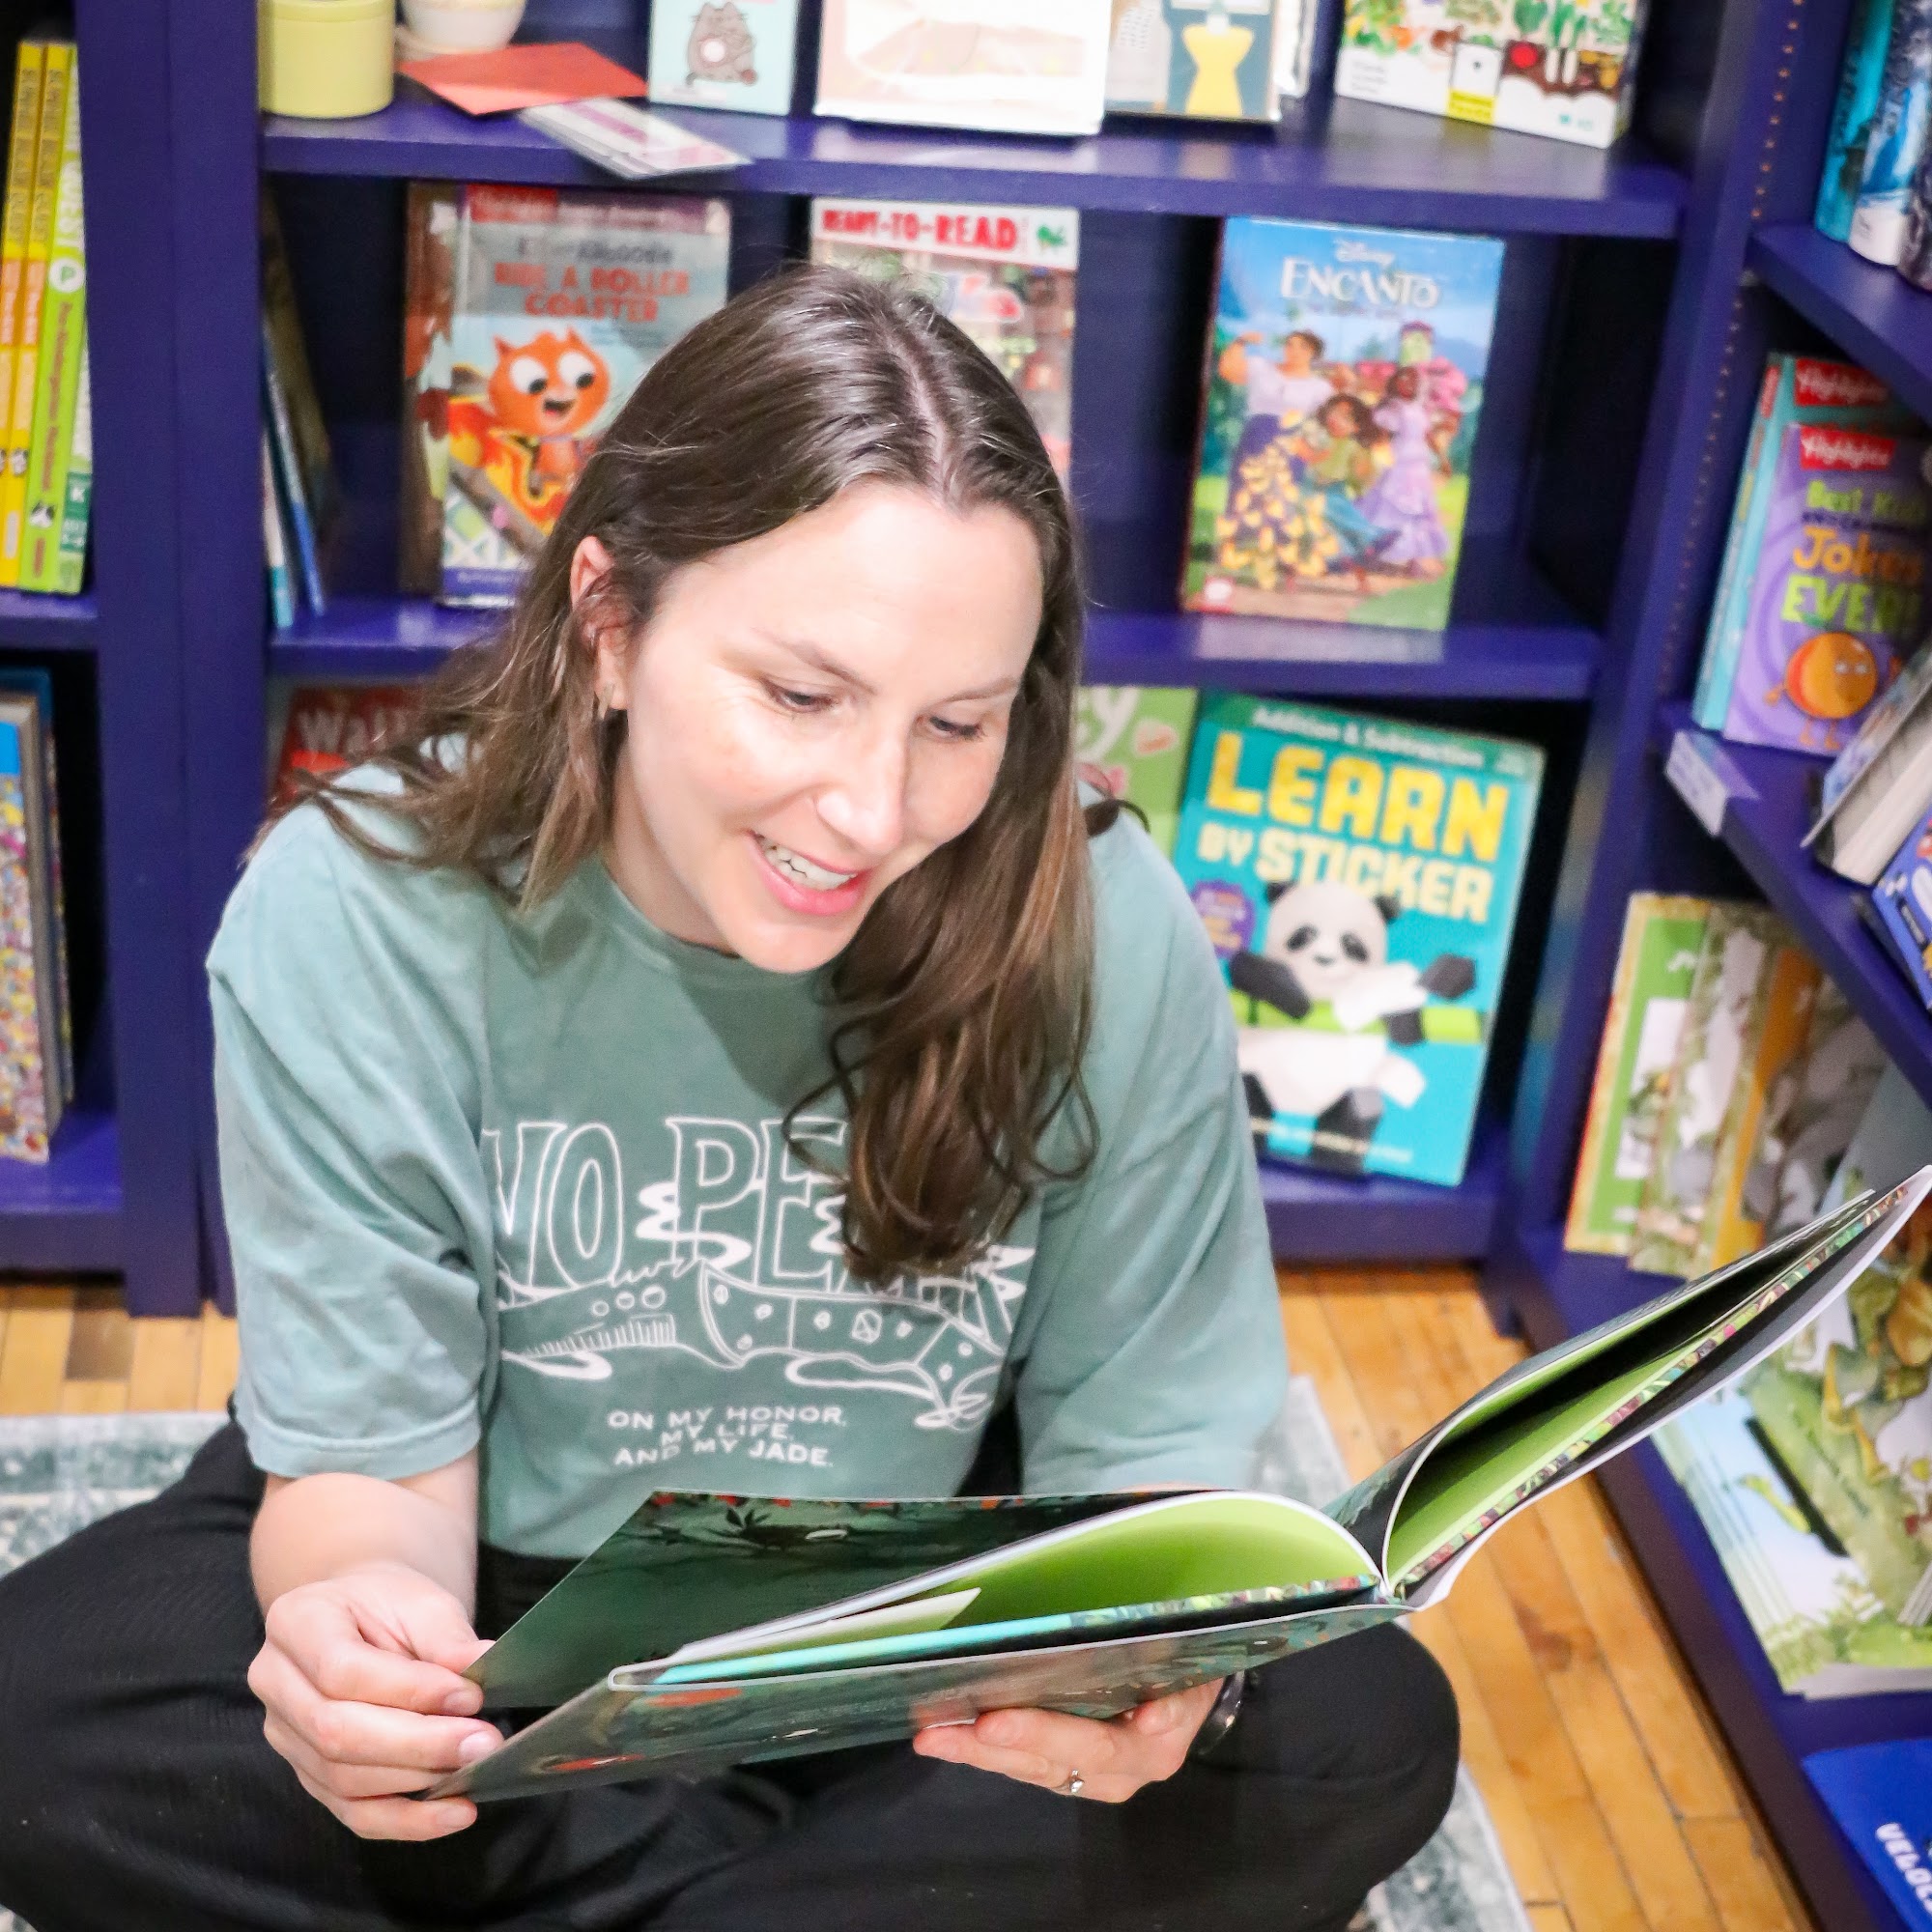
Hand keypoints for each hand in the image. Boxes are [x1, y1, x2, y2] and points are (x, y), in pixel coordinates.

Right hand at [247, 1560, 499, 1840]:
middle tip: (482, 1742)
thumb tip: (482, 1667)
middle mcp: (276, 1684)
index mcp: (295, 1622)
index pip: (342, 1670)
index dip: (408, 1691)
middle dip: (417, 1744)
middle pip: (335, 1732)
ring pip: (344, 1779)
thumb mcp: (421, 1602)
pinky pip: (354, 1814)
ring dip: (417, 1779)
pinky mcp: (309, 1777)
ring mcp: (286, 1738)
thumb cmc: (391, 1605)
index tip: (469, 1695)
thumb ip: (446, 1637)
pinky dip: (409, 1820)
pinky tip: (457, 1811)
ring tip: (476, 1765)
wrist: (365, 1621)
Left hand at [909, 1679, 1221, 1802]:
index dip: (1047, 1733)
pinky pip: (1020, 1764)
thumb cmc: (1187, 1669)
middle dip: (1002, 1742)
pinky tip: (945, 1735)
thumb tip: (1151, 1718)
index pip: (1095, 1743)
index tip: (999, 1724)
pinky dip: (980, 1749)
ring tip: (931, 1735)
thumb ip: (1175, 1696)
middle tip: (959, 1723)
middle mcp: (1117, 1772)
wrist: (1190, 1691)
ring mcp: (1085, 1775)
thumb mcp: (1194, 1674)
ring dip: (975, 1751)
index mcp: (1153, 1748)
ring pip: (1027, 1767)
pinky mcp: (1063, 1770)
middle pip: (1053, 1760)